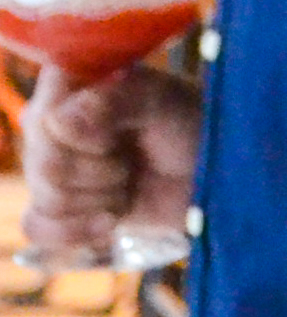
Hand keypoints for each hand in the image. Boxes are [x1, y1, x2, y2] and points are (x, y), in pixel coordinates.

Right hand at [23, 64, 195, 257]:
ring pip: (48, 201)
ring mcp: (49, 166)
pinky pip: (39, 228)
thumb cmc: (195, 125)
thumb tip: (58, 121)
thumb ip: (116, 100)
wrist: (217, 173)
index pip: (45, 120)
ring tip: (127, 183)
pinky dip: (78, 231)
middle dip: (99, 173)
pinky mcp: (59, 205)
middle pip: (45, 167)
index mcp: (70, 86)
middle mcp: (49, 124)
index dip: (84, 138)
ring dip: (99, 200)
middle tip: (131, 162)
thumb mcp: (164, 101)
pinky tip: (109, 220)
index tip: (119, 136)